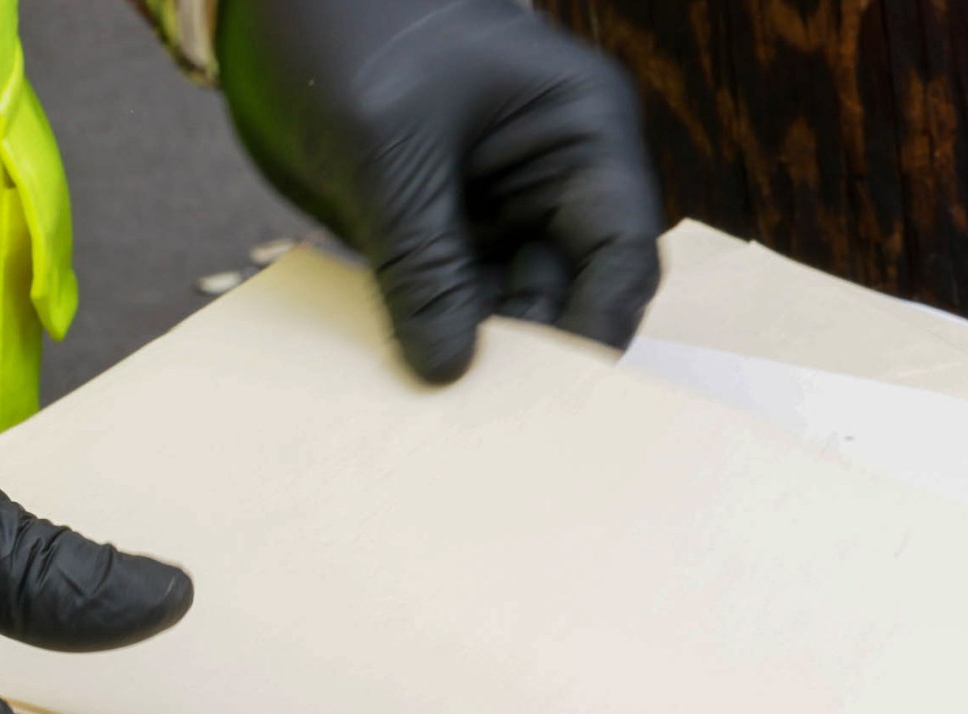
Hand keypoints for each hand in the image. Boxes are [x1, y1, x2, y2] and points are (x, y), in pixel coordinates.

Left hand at [220, 0, 661, 383]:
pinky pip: (461, 297)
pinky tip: (415, 373)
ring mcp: (507, 203)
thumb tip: (450, 372)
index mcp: (581, 130)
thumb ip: (424, 265)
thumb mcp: (384, 153)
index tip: (557, 395)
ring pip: (517, 306)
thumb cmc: (346, 27)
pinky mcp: (453, 226)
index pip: (621, 253)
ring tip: (449, 409)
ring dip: (484, 353)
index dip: (597, 329)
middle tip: (493, 420)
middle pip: (577, 292)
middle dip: (537, 353)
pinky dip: (439, 332)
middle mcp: (559, 173)